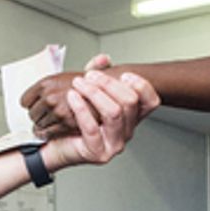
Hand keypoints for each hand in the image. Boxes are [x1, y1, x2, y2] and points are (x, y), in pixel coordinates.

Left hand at [22, 71, 85, 137]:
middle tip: (42, 117)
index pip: (25, 100)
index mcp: (47, 83)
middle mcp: (50, 96)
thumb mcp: (64, 78)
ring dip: (42, 126)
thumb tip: (42, 90)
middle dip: (37, 116)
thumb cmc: (90, 85)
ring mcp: (57, 111)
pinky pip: (48, 133)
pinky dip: (46, 134)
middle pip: (31, 114)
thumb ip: (54, 83)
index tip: (33, 108)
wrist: (107, 93)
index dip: (30, 105)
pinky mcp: (65, 124)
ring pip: (39, 125)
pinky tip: (47, 133)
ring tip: (47, 124)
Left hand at [41, 70, 158, 170]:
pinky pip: (92, 127)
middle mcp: (127, 131)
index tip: (123, 74)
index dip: (141, 85)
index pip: (151, 101)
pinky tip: (72, 97)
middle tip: (89, 76)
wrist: (58, 146)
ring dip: (94, 93)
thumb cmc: (74, 122)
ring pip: (114, 112)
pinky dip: (81, 108)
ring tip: (78, 83)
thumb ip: (98, 75)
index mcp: (131, 118)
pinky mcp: (98, 152)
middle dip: (108, 83)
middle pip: (130, 102)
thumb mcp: (89, 95)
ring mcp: (114, 144)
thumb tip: (104, 58)